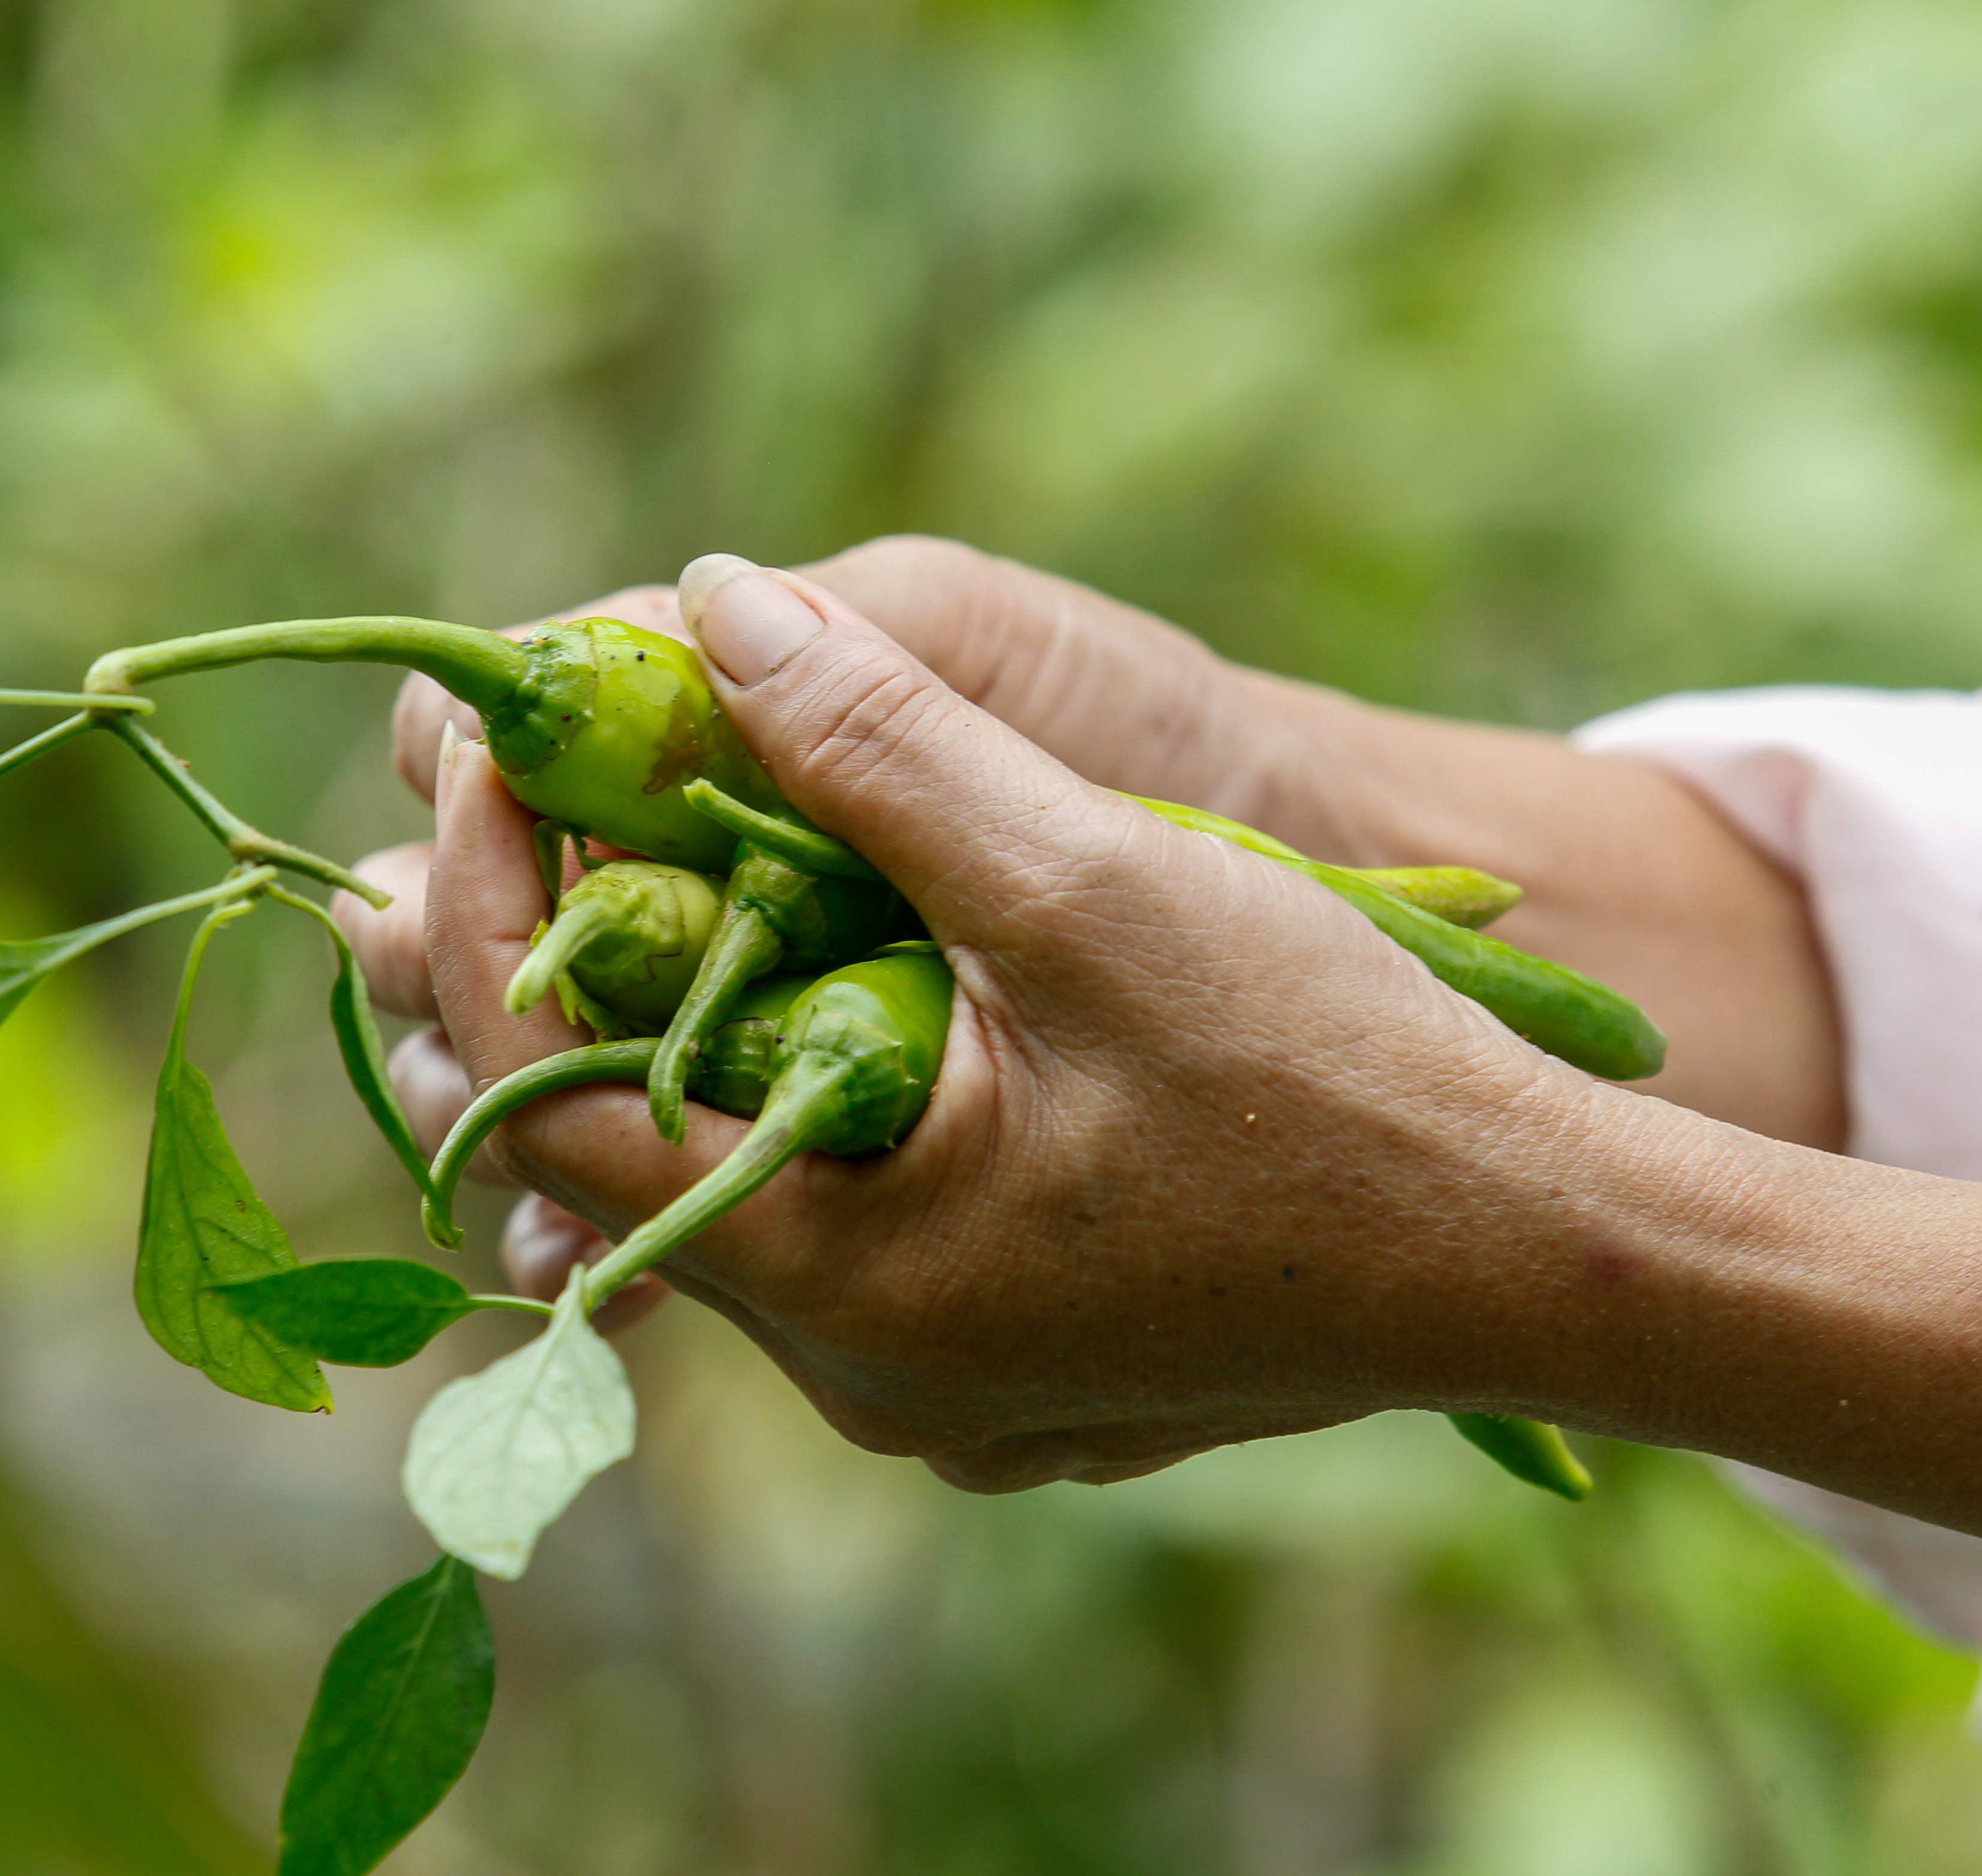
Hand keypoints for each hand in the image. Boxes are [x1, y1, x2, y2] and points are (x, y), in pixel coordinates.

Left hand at [415, 559, 1642, 1489]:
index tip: (473, 739)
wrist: (1542, 1254)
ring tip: (532, 878)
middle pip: (584, 1164)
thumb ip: (883, 747)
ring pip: (685, 1194)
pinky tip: (711, 986)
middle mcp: (848, 1371)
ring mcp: (916, 1381)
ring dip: (609, 1033)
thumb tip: (714, 600)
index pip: (549, 1089)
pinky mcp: (981, 1358)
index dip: (480, 900)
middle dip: (499, 975)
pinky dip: (730, 1095)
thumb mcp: (1097, 886)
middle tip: (439, 810)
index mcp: (841, 1278)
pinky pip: (793, 1226)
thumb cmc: (1341, 1080)